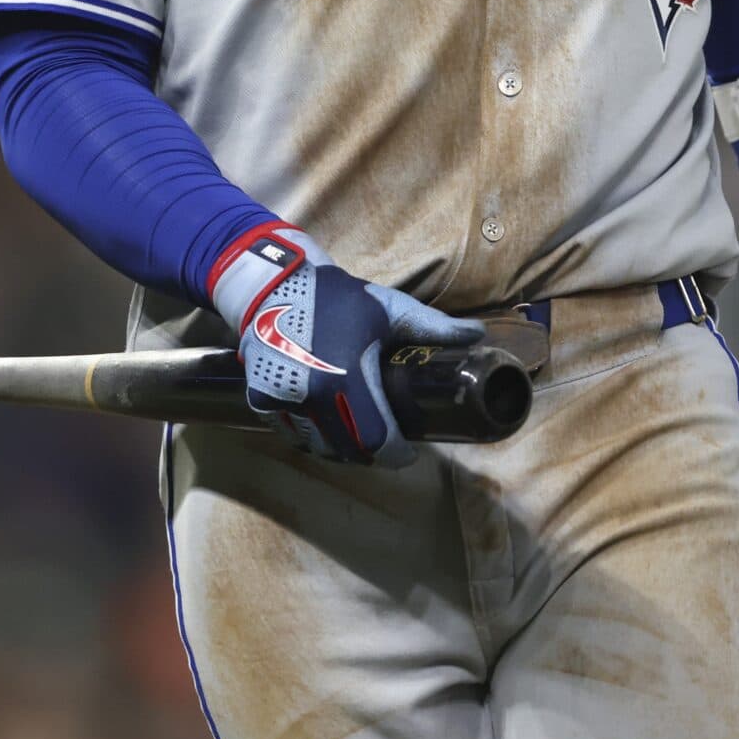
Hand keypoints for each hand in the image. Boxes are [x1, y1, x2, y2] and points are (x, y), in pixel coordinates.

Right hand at [207, 224, 481, 465]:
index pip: (377, 440)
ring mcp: (282, 401)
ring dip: (342, 448)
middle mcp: (312, 396)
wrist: (273, 285)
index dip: (396, 454)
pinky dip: (311, 436)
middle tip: (387, 443)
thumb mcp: (389, 309)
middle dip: (372, 453)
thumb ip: (434, 328)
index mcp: (347, 376)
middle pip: (350, 451)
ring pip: (320, 446)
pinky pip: (293, 435)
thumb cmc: (336, 297)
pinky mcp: (261, 400)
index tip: (409, 452)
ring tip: (358, 434)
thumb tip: (477, 334)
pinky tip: (326, 426)